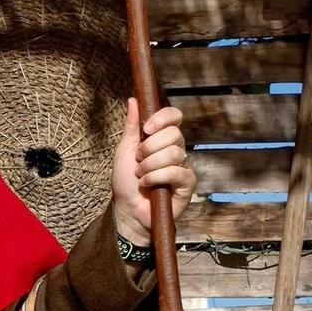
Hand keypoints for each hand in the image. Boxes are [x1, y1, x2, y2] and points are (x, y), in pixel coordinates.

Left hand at [111, 100, 196, 246]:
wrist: (127, 210)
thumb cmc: (126, 183)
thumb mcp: (124, 151)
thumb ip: (131, 127)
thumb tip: (133, 100)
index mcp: (162, 139)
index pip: (174, 117)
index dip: (163, 118)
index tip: (146, 128)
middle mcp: (176, 149)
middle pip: (174, 134)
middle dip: (149, 148)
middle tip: (138, 162)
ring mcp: (183, 166)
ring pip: (174, 153)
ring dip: (150, 165)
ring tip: (141, 176)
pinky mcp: (187, 184)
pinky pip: (175, 172)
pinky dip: (156, 177)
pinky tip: (147, 185)